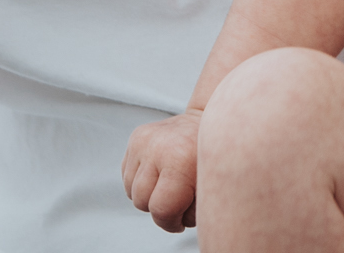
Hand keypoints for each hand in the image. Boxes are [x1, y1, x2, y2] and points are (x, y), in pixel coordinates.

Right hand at [123, 109, 202, 232]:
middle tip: (179, 200)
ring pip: (131, 190)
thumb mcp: (213, 189)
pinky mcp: (137, 136)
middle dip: (159, 208)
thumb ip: (194, 211)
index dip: (171, 222)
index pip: (161, 210)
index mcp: (180, 160)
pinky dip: (142, 180)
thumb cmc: (215, 161)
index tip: (182, 220)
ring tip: (171, 184)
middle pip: (142, 202)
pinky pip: (128, 175)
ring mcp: (145, 139)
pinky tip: (161, 172)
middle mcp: (158, 147)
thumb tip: (175, 221)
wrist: (214, 120)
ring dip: (148, 194)